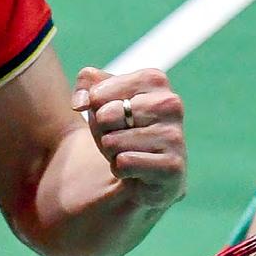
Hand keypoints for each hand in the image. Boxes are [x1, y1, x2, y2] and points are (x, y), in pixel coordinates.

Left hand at [73, 66, 186, 210]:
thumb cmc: (120, 129)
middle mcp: (171, 103)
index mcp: (155, 80)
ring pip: (113, 142)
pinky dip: (120, 169)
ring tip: (128, 152)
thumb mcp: (99, 100)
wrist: (138, 175)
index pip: (98, 92)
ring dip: (111, 152)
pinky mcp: (173, 167)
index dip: (94, 107)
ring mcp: (174, 136)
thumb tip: (80, 102)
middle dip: (102, 131)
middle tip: (119, 136)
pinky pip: (124, 163)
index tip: (109, 112)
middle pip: (106, 116)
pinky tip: (134, 170)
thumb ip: (86, 85)